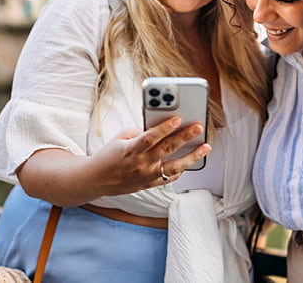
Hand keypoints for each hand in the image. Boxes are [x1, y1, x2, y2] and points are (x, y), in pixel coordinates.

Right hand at [17, 116, 210, 205]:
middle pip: (167, 149)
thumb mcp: (121, 138)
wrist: (96, 180)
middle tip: (198, 127)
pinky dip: (181, 169)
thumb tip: (163, 126)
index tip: (178, 118)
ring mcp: (147, 176)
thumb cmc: (110, 154)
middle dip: (185, 137)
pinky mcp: (150, 184)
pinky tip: (192, 160)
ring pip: (175, 167)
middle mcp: (140, 164)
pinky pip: (170, 177)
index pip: (150, 137)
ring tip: (205, 147)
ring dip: (192, 157)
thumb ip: (141, 132)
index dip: (165, 128)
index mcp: (130, 150)